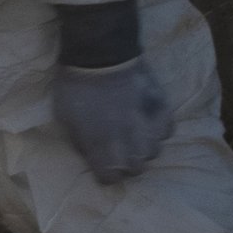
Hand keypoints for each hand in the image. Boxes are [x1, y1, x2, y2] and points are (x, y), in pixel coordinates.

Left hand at [53, 56, 171, 183]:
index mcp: (102, 145)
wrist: (100, 54)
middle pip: (137, 169)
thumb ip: (80, 141)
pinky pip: (168, 130)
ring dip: (144, 148)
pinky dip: (159, 131)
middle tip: (120, 153)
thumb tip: (91, 155)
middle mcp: (128, 140)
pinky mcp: (162, 107)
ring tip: (135, 137)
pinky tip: (150, 124)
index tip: (102, 168)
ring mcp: (148, 124)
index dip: (106, 175)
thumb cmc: (75, 87)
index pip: (110, 178)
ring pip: (154, 151)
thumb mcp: (65, 118)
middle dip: (127, 165)